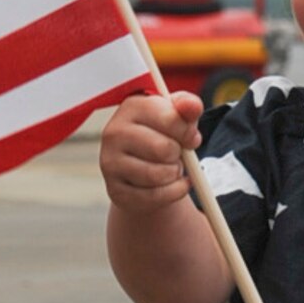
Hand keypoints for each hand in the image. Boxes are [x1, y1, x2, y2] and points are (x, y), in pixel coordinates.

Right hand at [100, 92, 202, 212]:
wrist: (145, 167)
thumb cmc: (164, 135)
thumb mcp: (178, 117)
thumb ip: (189, 107)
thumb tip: (193, 106)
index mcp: (131, 107)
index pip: (171, 119)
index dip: (188, 132)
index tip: (190, 137)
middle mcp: (114, 133)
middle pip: (164, 149)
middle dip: (179, 155)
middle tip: (176, 154)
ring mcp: (110, 163)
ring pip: (158, 175)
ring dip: (175, 174)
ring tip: (172, 168)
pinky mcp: (115, 190)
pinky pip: (154, 196)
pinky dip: (173, 192)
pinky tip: (174, 184)